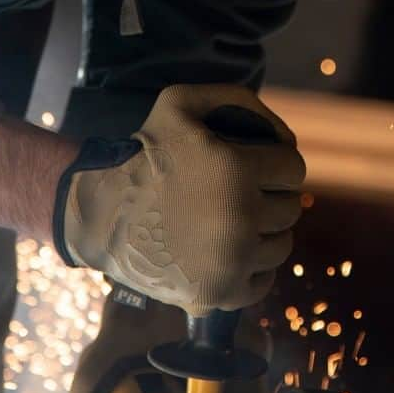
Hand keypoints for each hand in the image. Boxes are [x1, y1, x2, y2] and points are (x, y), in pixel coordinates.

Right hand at [62, 84, 304, 314]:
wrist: (100, 214)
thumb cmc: (143, 155)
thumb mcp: (179, 103)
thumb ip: (236, 99)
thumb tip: (285, 135)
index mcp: (236, 171)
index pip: (293, 169)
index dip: (278, 164)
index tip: (261, 166)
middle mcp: (240, 219)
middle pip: (290, 208)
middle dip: (272, 196)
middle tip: (245, 193)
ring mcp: (231, 261)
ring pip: (281, 245)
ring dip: (266, 231)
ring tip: (239, 220)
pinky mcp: (219, 293)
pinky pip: (263, 282)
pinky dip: (254, 268)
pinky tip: (234, 251)